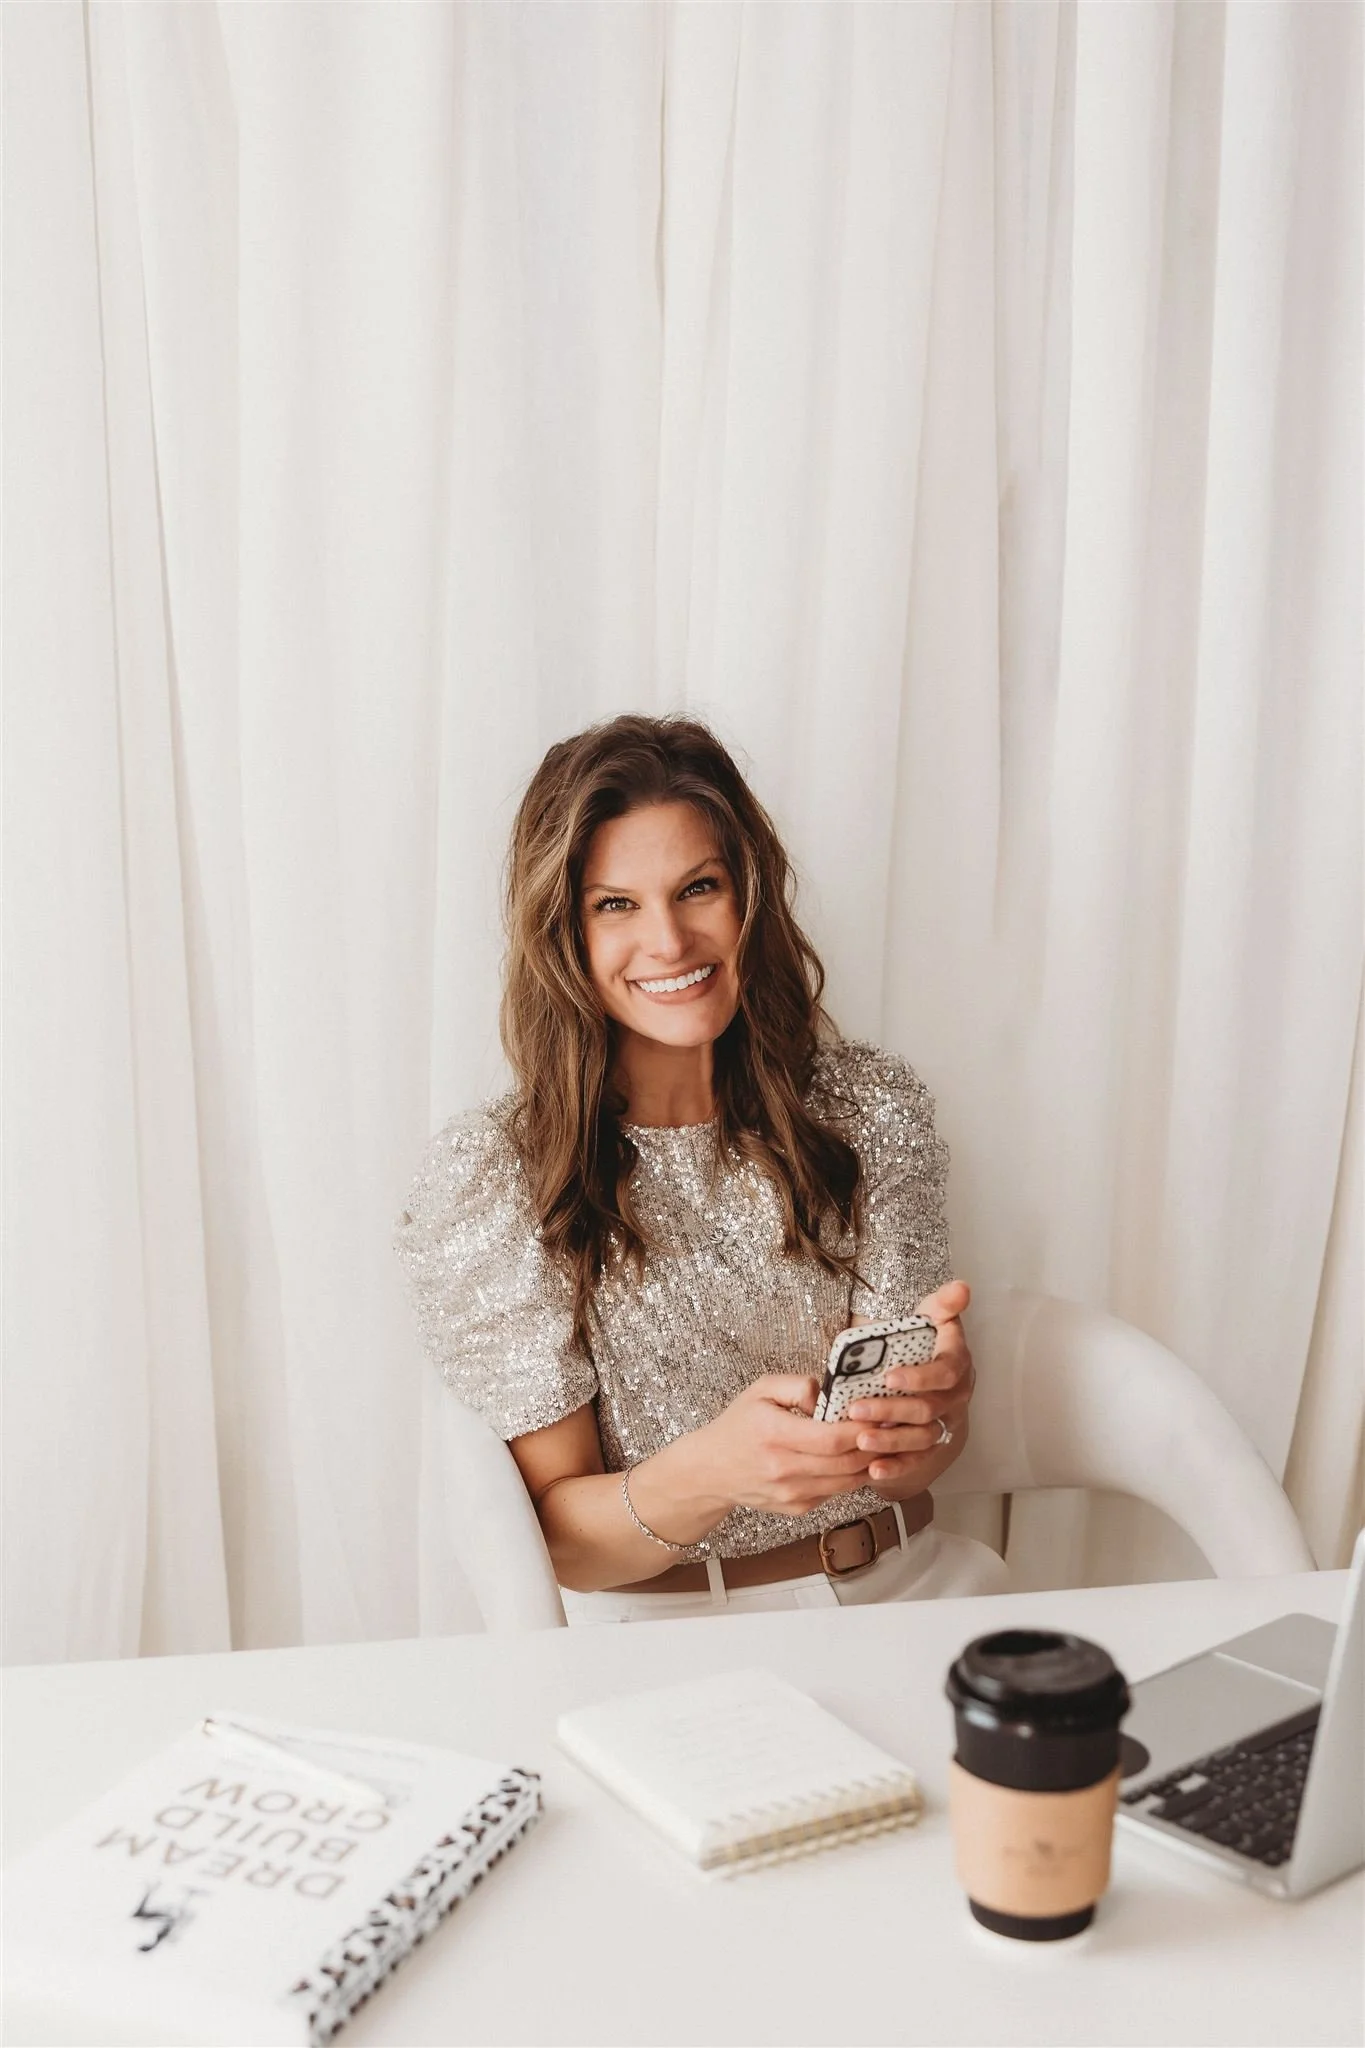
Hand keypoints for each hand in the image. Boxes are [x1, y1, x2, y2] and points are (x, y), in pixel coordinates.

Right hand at [699, 1374, 875, 1517]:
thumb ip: (799, 1385)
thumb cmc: (738, 1425)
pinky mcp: (797, 1508)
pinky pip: (837, 1493)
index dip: (862, 1428)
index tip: (879, 1413)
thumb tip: (832, 1397)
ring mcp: (792, 1494)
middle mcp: (784, 1469)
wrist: (711, 1471)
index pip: (833, 1438)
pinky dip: (851, 1476)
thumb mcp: (761, 1390)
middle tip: (890, 1427)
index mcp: (774, 1434)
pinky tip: (856, 1458)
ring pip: (848, 1482)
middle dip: (874, 1445)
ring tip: (880, 1442)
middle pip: (847, 1463)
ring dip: (870, 1463)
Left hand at [846, 1280, 974, 1496]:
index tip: (888, 1377)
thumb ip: (944, 1304)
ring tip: (860, 1439)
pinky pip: (917, 1461)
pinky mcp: (932, 1446)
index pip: (945, 1373)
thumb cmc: (927, 1343)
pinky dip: (897, 1468)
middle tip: (856, 1409)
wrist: (935, 1379)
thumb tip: (962, 1288)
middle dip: (891, 1410)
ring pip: (921, 1438)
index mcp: (956, 1363)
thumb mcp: (934, 1318)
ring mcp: (945, 1423)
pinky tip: (873, 1470)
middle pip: (926, 1409)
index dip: (919, 1377)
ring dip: (891, 1440)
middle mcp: (956, 1397)